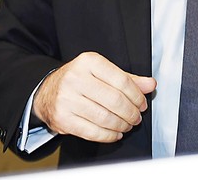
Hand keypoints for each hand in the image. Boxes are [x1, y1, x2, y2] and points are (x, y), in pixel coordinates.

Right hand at [33, 51, 156, 142]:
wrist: (46, 92)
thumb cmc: (78, 80)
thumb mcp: (101, 72)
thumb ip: (126, 78)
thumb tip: (150, 85)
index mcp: (88, 62)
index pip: (122, 81)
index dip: (137, 96)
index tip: (142, 103)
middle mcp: (75, 78)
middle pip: (114, 100)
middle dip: (131, 113)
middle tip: (136, 117)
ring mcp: (67, 99)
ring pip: (105, 118)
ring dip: (121, 125)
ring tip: (127, 125)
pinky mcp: (62, 119)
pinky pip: (92, 132)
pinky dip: (108, 136)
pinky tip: (115, 133)